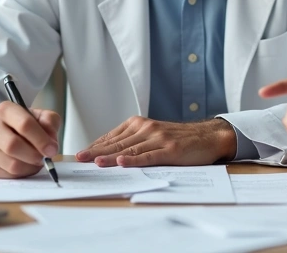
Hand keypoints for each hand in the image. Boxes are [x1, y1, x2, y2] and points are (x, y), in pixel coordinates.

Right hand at [0, 102, 60, 178]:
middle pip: (13, 145)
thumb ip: (50, 122)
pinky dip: (22, 174)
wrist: (5, 133)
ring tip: (36, 161)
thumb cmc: (25, 124)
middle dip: (34, 155)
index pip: (24, 124)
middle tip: (45, 158)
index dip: (41, 139)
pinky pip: (8, 175)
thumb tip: (50, 142)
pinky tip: (26, 166)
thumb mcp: (41, 116)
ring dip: (30, 166)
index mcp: (5, 110)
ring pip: (11, 164)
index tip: (52, 150)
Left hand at [75, 117, 236, 166]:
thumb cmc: (178, 139)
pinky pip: (148, 156)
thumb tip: (107, 154)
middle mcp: (146, 128)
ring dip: (111, 156)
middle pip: (117, 143)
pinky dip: (134, 160)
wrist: (207, 137)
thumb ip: (133, 141)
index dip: (95, 146)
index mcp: (139, 124)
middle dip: (96, 151)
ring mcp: (158, 139)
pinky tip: (122, 162)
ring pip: (130, 149)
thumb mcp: (153, 135)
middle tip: (79, 159)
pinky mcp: (169, 150)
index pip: (112, 136)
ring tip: (95, 162)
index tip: (81, 154)